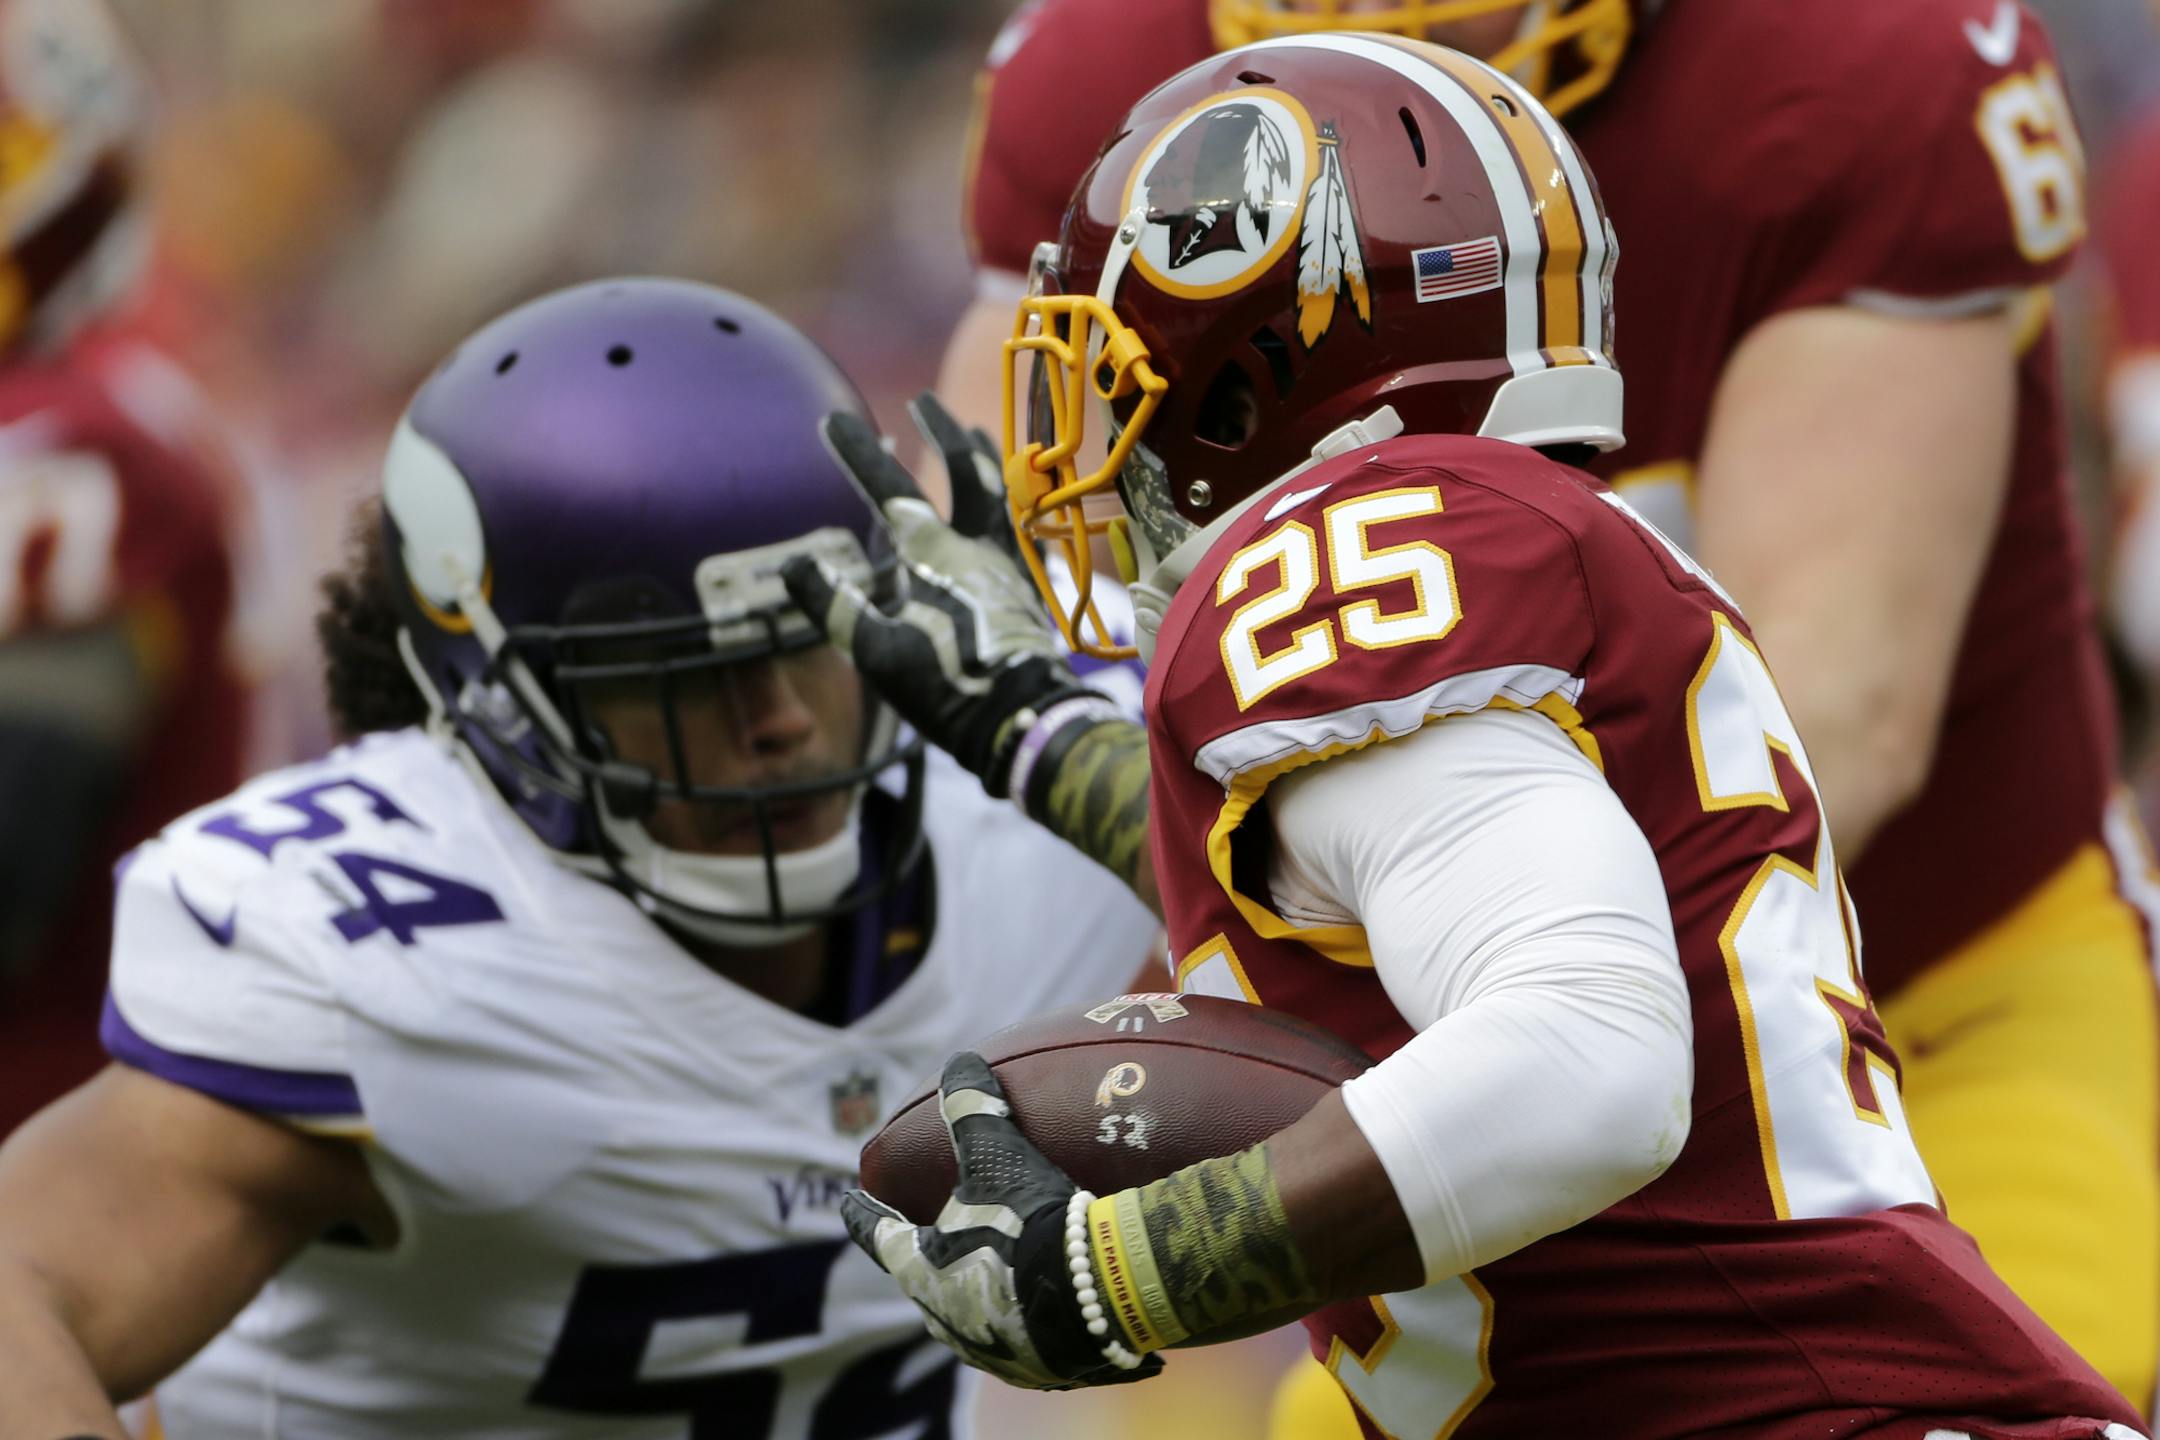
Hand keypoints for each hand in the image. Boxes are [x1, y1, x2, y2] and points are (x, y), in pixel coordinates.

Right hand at [782, 394, 1114, 797]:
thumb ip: (835, 606)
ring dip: (983, 457)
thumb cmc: (946, 688)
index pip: (890, 491)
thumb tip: (794, 565)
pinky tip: (1009, 502)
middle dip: (940, 430)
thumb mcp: (876, 654)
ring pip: (1002, 491)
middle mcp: (978, 546)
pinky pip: (1023, 524)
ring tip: (971, 433)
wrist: (1021, 718)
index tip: (831, 419)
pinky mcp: (1029, 584)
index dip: (859, 453)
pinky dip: (1012, 500)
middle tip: (921, 402)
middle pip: (964, 470)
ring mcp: (1010, 562)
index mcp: (935, 557)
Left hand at [841, 1054, 1164, 1390]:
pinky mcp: (1036, 1372)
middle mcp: (943, 1320)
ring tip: (997, 1273)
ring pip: (971, 1316)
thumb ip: (973, 1108)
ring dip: (979, 1293)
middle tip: (936, 1235)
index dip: (862, 1215)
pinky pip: (1024, 1339)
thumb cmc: (1030, 1224)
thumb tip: (960, 1061)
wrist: (1098, 1297)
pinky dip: (1029, 1319)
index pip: (878, 1235)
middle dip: (927, 1259)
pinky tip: (1053, 1307)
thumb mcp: (999, 1157)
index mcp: (920, 1271)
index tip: (847, 1203)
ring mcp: (989, 1352)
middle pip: (924, 1281)